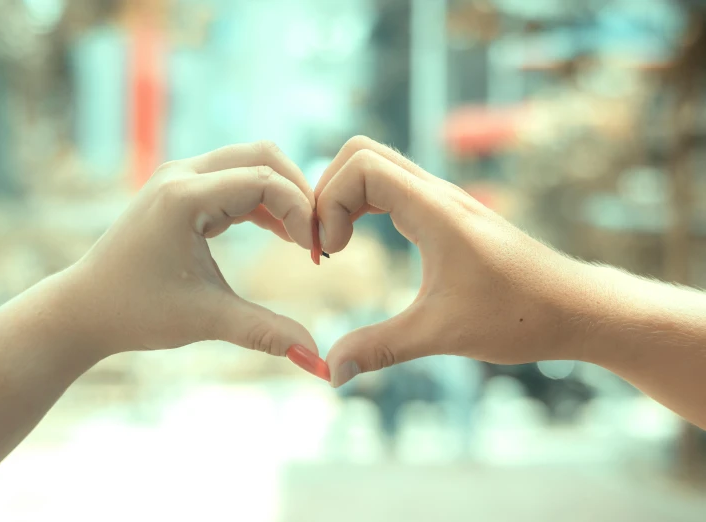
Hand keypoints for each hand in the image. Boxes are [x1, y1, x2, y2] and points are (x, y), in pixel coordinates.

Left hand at [62, 141, 321, 362]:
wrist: (85, 309)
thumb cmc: (137, 313)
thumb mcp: (206, 320)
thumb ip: (265, 333)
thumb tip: (318, 361)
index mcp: (184, 197)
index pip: (264, 181)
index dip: (302, 212)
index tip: (316, 253)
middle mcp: (181, 175)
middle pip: (262, 156)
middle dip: (299, 192)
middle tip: (318, 237)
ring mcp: (179, 178)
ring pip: (250, 162)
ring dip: (283, 194)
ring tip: (304, 240)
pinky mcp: (181, 190)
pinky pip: (235, 179)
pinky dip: (263, 200)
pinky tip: (282, 234)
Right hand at [315, 136, 588, 385]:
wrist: (578, 308)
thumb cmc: (521, 315)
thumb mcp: (442, 334)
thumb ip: (381, 349)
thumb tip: (330, 372)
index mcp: (434, 210)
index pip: (361, 166)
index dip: (330, 203)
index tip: (333, 255)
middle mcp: (437, 193)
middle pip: (361, 152)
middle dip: (328, 191)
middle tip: (326, 244)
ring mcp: (444, 199)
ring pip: (377, 165)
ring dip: (345, 197)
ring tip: (337, 247)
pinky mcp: (449, 214)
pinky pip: (393, 187)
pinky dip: (364, 205)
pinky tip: (363, 244)